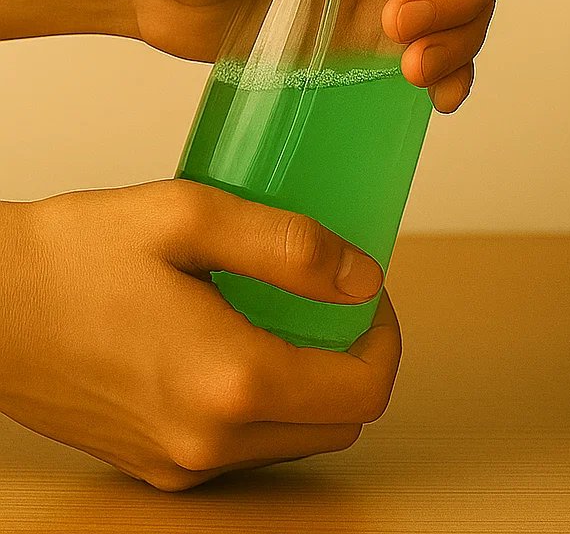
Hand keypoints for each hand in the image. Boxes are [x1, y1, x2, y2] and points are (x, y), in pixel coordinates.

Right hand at [0, 181, 400, 490]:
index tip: (367, 291)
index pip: (364, 392)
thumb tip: (361, 278)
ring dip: (315, 385)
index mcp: (228, 382)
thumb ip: (290, 247)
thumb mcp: (191, 217)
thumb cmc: (73, 256)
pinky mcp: (154, 463)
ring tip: (288, 315)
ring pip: (295, 440)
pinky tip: (243, 343)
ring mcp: (178, 462)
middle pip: (339, 425)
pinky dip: (269, 402)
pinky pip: (246, 446)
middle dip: (356, 362)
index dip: (385, 338)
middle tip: (334, 300)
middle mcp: (207, 440)